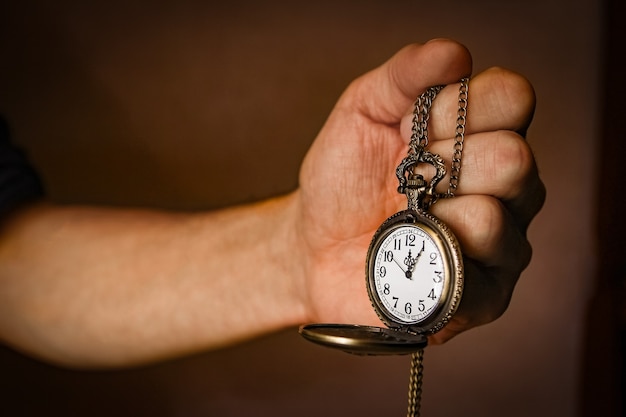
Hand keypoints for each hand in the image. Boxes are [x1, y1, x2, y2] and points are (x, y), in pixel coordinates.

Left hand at [292, 39, 544, 343]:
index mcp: (483, 133)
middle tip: (406, 177)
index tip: (410, 124)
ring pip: (492, 218)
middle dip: (443, 164)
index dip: (456, 107)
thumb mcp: (362, 111)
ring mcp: (501, 243)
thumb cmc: (344, 178)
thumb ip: (405, 76)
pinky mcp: (483, 297)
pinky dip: (430, 263)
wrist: (314, 245)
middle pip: (513, 159)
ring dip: (431, 215)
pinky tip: (408, 254)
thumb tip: (453, 53)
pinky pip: (478, 279)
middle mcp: (506, 186)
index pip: (511, 99)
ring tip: (404, 220)